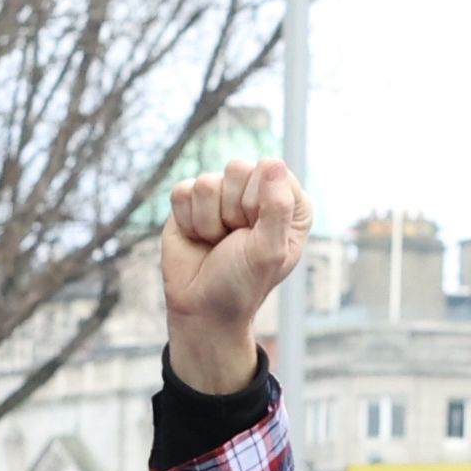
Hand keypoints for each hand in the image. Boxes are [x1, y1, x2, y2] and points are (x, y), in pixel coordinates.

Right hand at [160, 155, 308, 397]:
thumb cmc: (242, 284)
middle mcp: (255, 192)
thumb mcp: (268, 251)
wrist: (202, 309)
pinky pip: (183, 191)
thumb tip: (272, 162)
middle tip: (234, 240)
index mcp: (287, 201)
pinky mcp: (191, 201)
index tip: (255, 233)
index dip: (257, 203)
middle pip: (237, 168)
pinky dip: (187, 221)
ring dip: (208, 222)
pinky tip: (198, 238)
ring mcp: (222, 194)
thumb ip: (276, 207)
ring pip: (207, 182)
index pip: (270, 170)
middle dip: (231, 211)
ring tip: (217, 242)